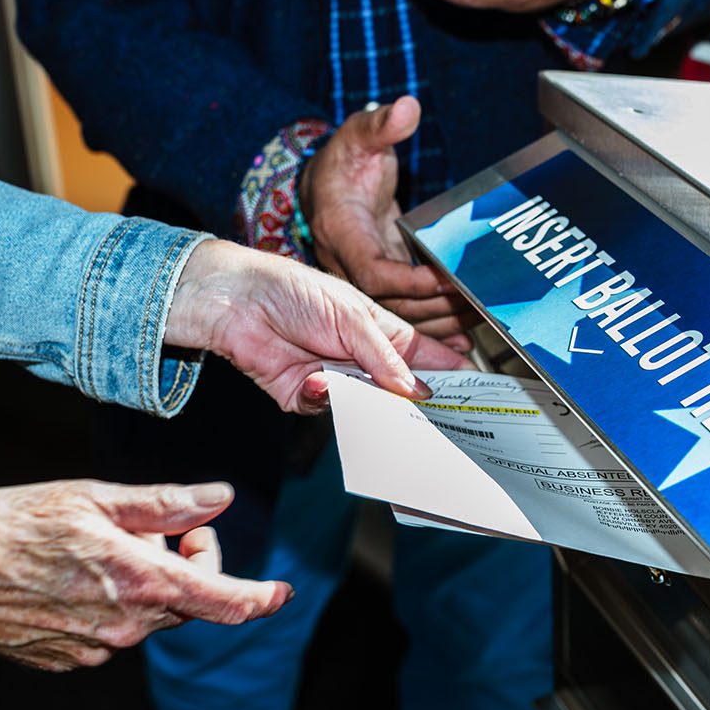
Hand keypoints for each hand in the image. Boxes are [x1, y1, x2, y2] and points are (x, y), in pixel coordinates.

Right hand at [0, 480, 288, 670]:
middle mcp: (126, 626)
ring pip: (147, 615)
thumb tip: (219, 501)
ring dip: (141, 584)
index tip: (280, 593)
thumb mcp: (92, 497)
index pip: (225, 602)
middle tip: (146, 529)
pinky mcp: (66, 660)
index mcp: (141, 583)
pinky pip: (109, 631)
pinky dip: (106, 604)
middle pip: (187, 601)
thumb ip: (164, 505)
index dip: (260, 597)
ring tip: (91, 549)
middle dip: (183, 564)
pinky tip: (65, 578)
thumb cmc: (8, 524)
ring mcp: (95, 648)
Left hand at [165, 235, 468, 413]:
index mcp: (379, 331)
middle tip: (433, 417)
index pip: (422, 355)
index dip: (446, 370)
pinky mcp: (304, 396)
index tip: (471, 389)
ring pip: (365, 408)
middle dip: (412, 403)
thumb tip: (417, 390)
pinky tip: (316, 380)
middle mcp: (360, 358)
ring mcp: (334, 379)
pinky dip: (324, 398)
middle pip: (397, 390)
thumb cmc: (295, 292)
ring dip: (366, 404)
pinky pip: (326, 411)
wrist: (237, 302)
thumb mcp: (353, 317)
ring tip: (372, 400)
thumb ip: (385, 357)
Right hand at [302, 95, 476, 348]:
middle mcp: (350, 263)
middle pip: (391, 304)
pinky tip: (463, 335)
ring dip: (440, 322)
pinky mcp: (384, 282)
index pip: (372, 271)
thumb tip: (406, 108)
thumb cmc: (344, 160)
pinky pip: (406, 312)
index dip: (409, 281)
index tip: (445, 279)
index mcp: (341, 233)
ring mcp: (366, 277)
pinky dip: (434, 326)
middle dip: (436, 309)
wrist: (327, 184)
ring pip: (400, 315)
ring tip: (479, 319)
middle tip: (477, 304)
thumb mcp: (357, 136)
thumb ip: (380, 124)